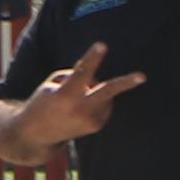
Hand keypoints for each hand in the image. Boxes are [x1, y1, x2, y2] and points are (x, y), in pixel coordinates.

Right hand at [16, 41, 143, 156]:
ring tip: (75, 100)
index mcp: (64, 95)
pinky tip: (81, 109)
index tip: (102, 45)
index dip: (92, 58)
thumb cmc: (45, 101)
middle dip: (126, 83)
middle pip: (107, 92)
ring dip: (94, 89)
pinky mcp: (97, 125)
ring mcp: (90, 120)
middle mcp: (80, 109)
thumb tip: (95, 72)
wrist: (37, 134)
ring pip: (104, 92)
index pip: (81, 73)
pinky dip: (96, 101)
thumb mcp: (53, 84)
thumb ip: (74, 74)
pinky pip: (104, 104)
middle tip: (143, 76)